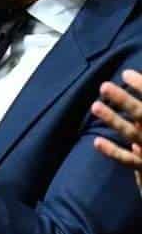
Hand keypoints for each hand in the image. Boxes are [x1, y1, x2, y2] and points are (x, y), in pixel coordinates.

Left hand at [91, 69, 141, 186]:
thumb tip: (130, 79)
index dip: (141, 85)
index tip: (125, 73)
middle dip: (124, 100)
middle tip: (104, 86)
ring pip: (131, 133)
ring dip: (113, 120)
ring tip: (95, 106)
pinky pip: (127, 160)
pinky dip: (112, 151)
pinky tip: (96, 142)